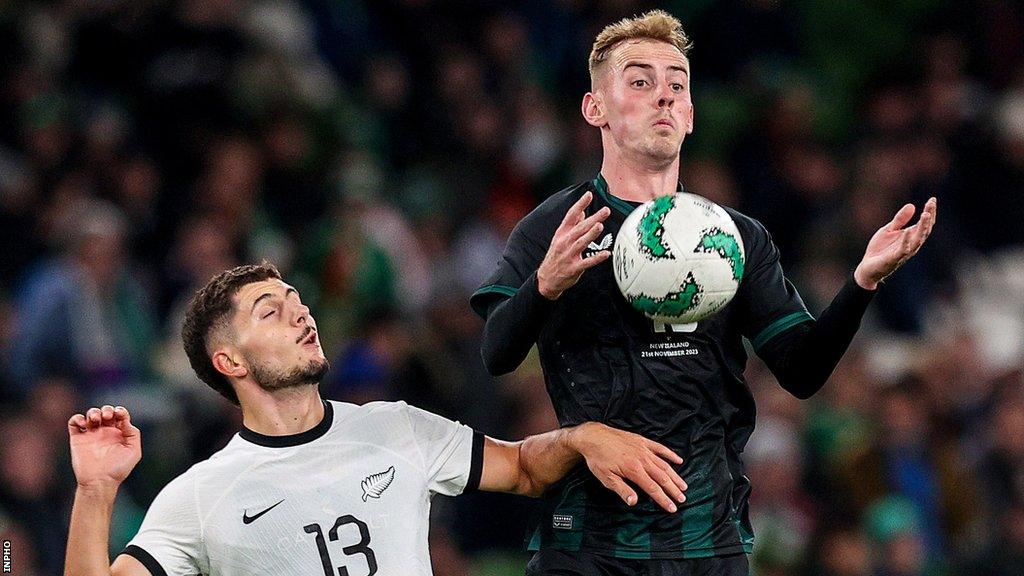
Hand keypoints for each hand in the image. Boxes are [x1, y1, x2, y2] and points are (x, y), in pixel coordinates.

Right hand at [68, 405, 141, 491]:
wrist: (100, 481)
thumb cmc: (118, 469)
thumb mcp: (133, 451)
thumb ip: (133, 433)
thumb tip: (125, 421)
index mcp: (119, 433)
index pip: (119, 415)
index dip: (120, 410)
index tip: (119, 414)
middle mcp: (105, 432)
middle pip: (105, 412)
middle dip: (106, 409)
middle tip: (107, 416)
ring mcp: (91, 435)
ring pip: (90, 414)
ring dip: (93, 412)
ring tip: (96, 419)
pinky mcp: (78, 439)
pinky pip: (74, 423)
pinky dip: (77, 418)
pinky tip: (84, 423)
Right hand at [537, 191, 611, 299]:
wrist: (546, 279)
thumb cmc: (556, 256)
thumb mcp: (560, 238)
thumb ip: (572, 225)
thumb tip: (581, 212)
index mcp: (562, 233)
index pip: (571, 216)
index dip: (580, 204)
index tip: (589, 194)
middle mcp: (564, 242)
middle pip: (580, 228)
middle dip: (592, 218)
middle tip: (605, 210)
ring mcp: (569, 255)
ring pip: (581, 242)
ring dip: (591, 234)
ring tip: (600, 225)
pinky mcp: (574, 268)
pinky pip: (586, 263)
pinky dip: (596, 258)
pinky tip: (606, 254)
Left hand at [569, 422, 686, 512]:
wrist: (593, 436)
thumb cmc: (598, 459)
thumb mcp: (606, 478)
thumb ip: (622, 490)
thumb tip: (634, 502)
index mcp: (633, 470)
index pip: (653, 488)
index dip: (664, 499)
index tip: (672, 508)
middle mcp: (642, 459)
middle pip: (662, 477)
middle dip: (673, 490)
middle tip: (682, 499)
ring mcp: (644, 449)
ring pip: (664, 464)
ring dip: (675, 476)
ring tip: (683, 486)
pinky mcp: (642, 441)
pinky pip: (660, 448)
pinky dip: (670, 454)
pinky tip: (678, 460)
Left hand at [854, 197, 936, 289]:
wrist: (867, 267)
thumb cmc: (880, 249)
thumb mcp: (889, 230)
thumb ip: (900, 220)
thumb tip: (912, 205)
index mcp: (911, 236)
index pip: (925, 224)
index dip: (930, 212)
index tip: (933, 199)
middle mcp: (911, 244)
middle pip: (925, 230)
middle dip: (929, 217)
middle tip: (931, 204)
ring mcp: (904, 252)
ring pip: (918, 240)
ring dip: (922, 227)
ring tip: (925, 214)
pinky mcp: (894, 258)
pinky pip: (903, 250)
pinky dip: (906, 241)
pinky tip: (907, 231)